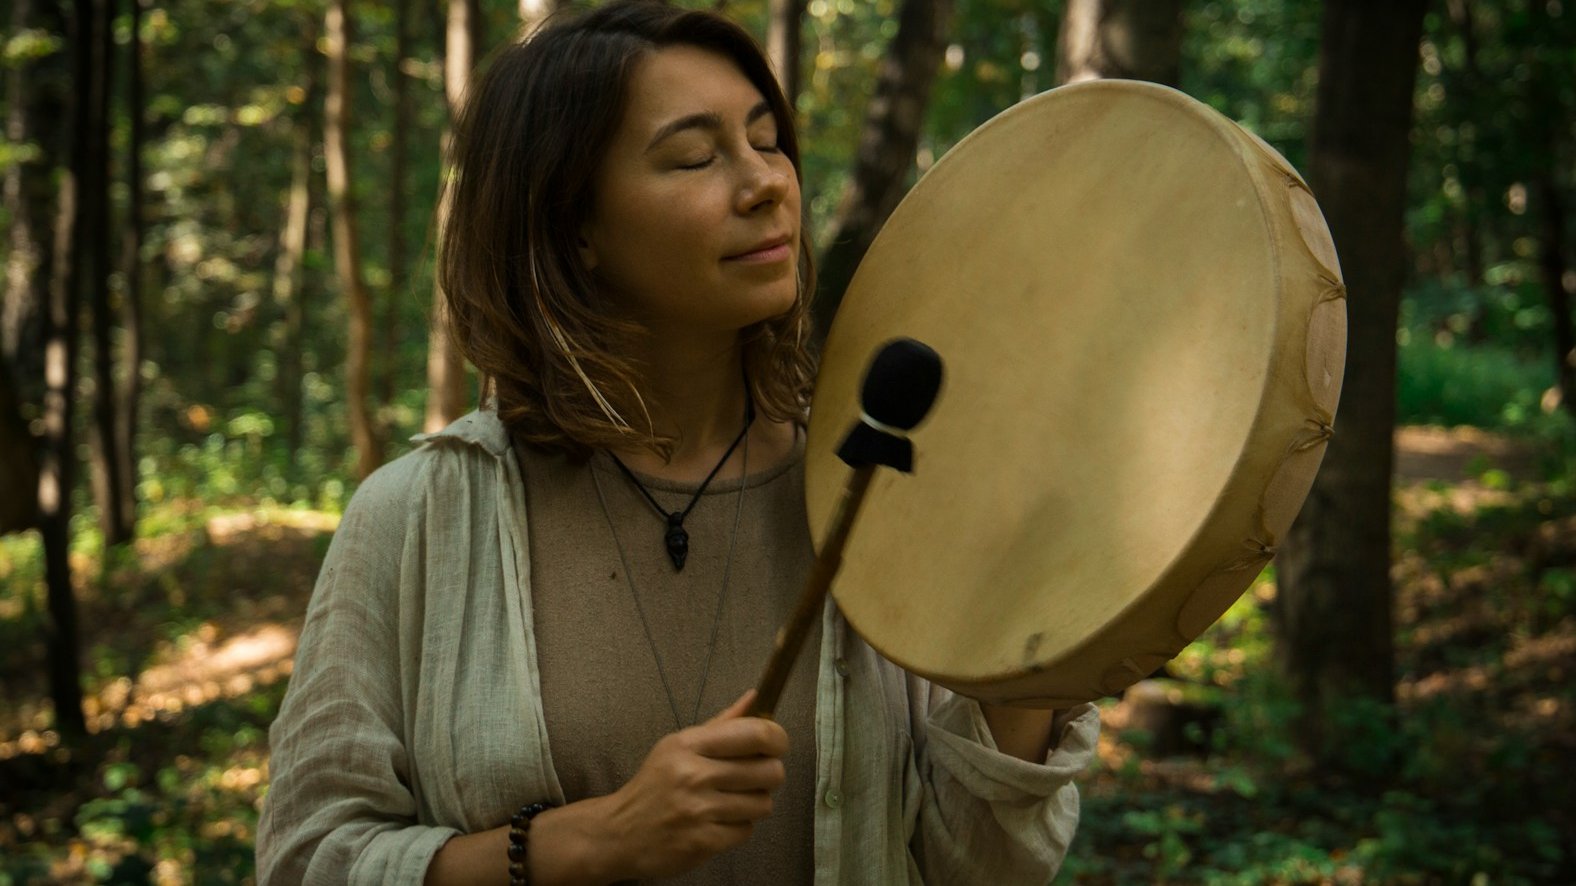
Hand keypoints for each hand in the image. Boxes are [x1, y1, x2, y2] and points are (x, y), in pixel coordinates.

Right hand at [598, 690, 788, 879]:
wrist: (619, 832)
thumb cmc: (655, 785)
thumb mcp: (679, 746)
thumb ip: (721, 724)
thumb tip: (755, 698)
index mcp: (689, 744)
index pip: (755, 733)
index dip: (778, 739)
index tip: (776, 746)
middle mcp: (693, 775)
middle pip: (769, 771)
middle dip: (769, 775)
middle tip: (753, 778)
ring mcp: (698, 810)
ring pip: (763, 804)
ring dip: (754, 803)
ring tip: (732, 801)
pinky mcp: (702, 842)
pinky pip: (747, 831)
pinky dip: (738, 827)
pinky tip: (719, 821)